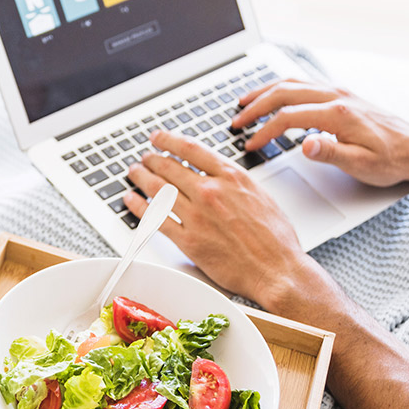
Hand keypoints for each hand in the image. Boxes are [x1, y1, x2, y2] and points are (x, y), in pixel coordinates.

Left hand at [124, 130, 317, 308]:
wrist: (278, 269)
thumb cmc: (275, 238)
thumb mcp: (260, 194)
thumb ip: (234, 182)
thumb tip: (217, 173)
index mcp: (231, 177)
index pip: (190, 149)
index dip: (168, 140)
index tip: (158, 138)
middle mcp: (211, 192)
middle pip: (170, 167)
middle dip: (152, 159)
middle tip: (144, 157)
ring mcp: (197, 216)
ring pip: (158, 189)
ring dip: (141, 178)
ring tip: (134, 173)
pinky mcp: (189, 240)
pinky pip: (156, 220)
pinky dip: (139, 207)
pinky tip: (131, 200)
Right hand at [232, 80, 408, 186]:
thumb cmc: (392, 160)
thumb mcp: (361, 164)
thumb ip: (331, 153)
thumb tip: (305, 146)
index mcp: (337, 114)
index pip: (287, 118)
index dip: (263, 132)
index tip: (249, 144)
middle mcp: (336, 97)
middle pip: (283, 93)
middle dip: (255, 106)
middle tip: (235, 120)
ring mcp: (339, 93)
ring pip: (292, 83)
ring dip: (265, 91)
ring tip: (244, 101)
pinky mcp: (342, 95)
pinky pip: (304, 83)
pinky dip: (282, 87)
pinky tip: (274, 94)